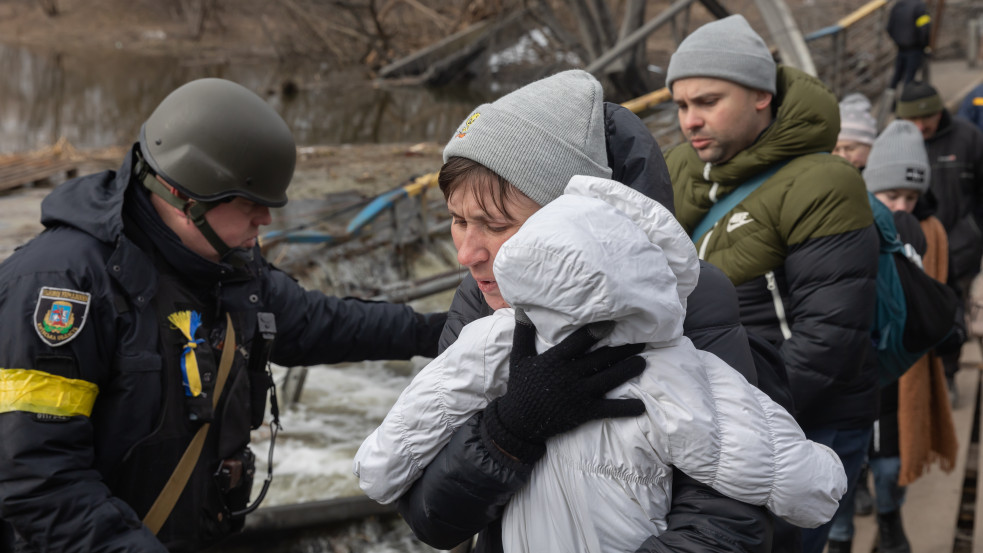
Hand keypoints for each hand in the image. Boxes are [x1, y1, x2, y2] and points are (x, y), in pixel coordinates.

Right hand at [482, 309, 645, 463]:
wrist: (519, 422)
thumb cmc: (520, 387)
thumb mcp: (519, 358)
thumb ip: (523, 333)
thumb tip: (521, 308)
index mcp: (555, 360)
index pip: (580, 341)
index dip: (597, 330)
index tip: (614, 321)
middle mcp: (570, 375)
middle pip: (602, 357)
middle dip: (623, 348)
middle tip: (642, 338)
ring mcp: (579, 394)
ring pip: (609, 379)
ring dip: (628, 370)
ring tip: (643, 361)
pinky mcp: (584, 412)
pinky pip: (608, 409)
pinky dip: (625, 408)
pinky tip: (641, 406)